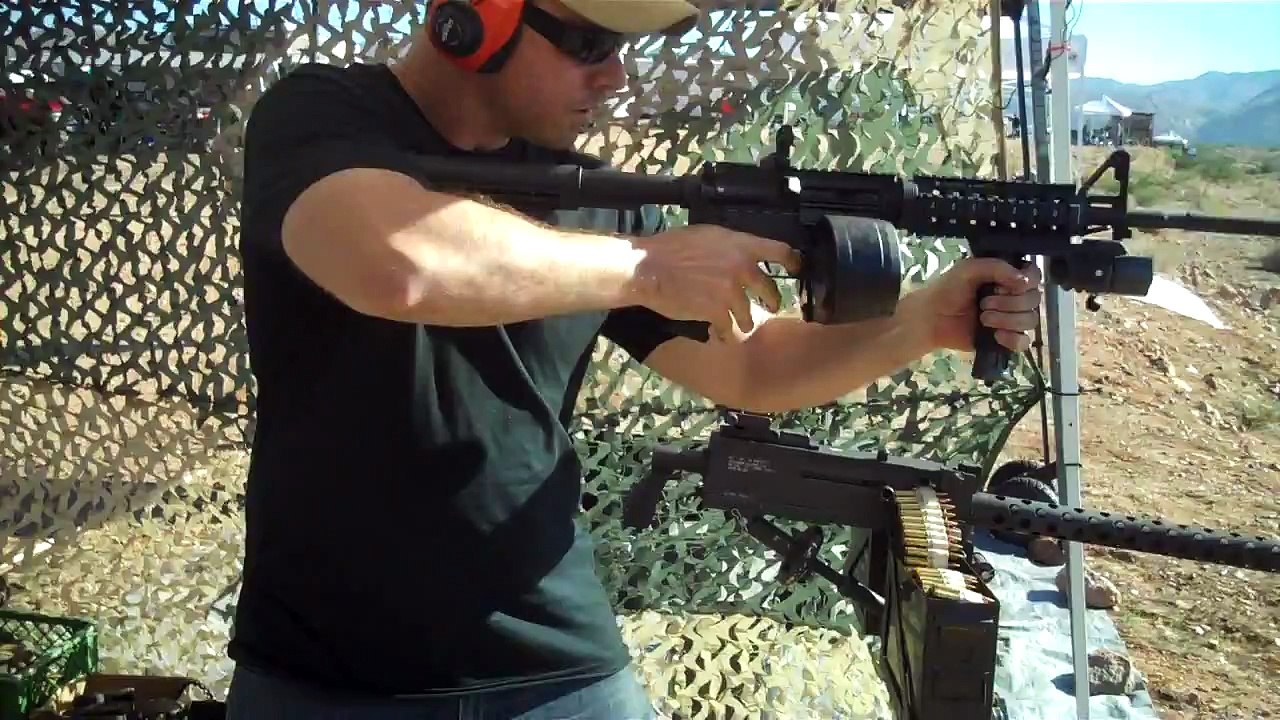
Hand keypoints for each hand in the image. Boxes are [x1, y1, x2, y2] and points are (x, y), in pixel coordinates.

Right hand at [630, 224, 802, 339]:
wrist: (650, 268)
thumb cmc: (671, 247)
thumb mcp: (707, 236)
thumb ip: (730, 246)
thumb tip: (742, 253)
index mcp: (741, 245)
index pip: (780, 252)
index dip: (793, 262)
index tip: (796, 269)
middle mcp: (742, 268)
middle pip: (771, 290)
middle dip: (772, 301)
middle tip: (770, 306)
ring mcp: (732, 292)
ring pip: (749, 315)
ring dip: (744, 322)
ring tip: (739, 325)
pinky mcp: (718, 313)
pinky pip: (729, 329)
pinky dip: (724, 333)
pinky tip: (718, 334)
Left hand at [903, 257, 1042, 352]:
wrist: (931, 318)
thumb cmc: (948, 289)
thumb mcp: (968, 269)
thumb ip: (996, 267)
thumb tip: (1024, 281)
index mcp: (1007, 277)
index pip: (1034, 277)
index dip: (1026, 282)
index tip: (1005, 286)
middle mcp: (1013, 297)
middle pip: (1034, 300)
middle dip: (1010, 303)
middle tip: (984, 303)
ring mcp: (1010, 319)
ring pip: (1030, 320)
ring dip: (1007, 319)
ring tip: (983, 318)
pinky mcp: (1004, 339)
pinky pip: (1023, 342)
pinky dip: (1012, 339)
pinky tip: (995, 335)